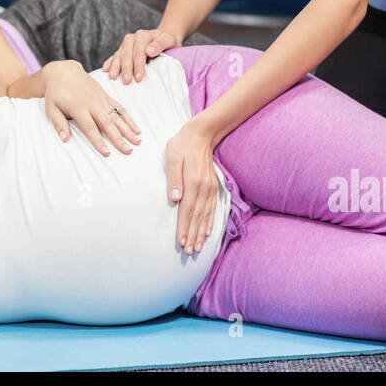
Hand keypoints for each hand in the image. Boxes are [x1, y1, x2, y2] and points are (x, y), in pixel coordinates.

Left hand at [41, 60, 141, 156]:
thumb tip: (65, 140)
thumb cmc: (56, 92)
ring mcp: (101, 99)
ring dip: (128, 129)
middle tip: (128, 150)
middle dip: (119, 138)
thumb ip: (58, 123)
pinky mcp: (106, 96)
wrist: (64, 72)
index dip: (98, 141)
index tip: (107, 152)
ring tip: (137, 140)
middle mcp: (92, 103)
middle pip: (108, 123)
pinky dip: (128, 118)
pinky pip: (119, 107)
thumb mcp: (50, 107)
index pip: (90, 127)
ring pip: (117, 116)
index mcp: (78, 107)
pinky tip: (136, 128)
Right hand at [103, 28, 179, 84]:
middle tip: (126, 81)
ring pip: (118, 55)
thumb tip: (149, 51)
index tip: (139, 77)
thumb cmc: (167, 42)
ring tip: (113, 78)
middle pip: (127, 53)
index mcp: (143, 35)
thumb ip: (160, 45)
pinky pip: (114, 56)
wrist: (163, 39)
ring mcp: (125, 44)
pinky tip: (105, 70)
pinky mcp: (122, 50)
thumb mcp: (168, 40)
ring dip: (115, 67)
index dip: (138, 64)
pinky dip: (109, 63)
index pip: (139, 50)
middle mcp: (132, 38)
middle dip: (126, 68)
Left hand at [165, 120, 219, 255]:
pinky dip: (211, 221)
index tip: (181, 242)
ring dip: (202, 232)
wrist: (201, 134)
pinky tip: (209, 232)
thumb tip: (174, 198)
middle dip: (193, 235)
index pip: (187, 210)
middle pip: (198, 216)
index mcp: (194, 182)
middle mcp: (204, 188)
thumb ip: (174, 178)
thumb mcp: (173, 157)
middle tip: (189, 251)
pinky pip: (213, 208)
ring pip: (206, 215)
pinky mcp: (213, 186)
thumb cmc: (182, 145)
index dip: (184, 228)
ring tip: (198, 247)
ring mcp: (210, 188)